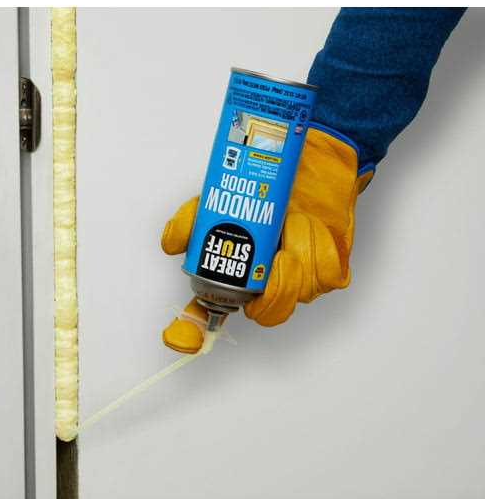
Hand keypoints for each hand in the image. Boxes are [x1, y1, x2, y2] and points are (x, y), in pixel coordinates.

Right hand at [160, 126, 372, 352]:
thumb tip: (171, 246)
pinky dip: (315, 246)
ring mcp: (298, 281)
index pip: (208, 312)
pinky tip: (309, 226)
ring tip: (290, 224)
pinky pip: (322, 274)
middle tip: (273, 255)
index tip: (183, 340)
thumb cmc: (262, 183)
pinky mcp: (328, 269)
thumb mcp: (217, 195)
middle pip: (265, 312)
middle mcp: (262, 283)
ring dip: (294, 256)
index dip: (192, 332)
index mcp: (231, 271)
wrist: (302, 157)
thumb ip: (191, 218)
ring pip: (296, 292)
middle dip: (272, 286)